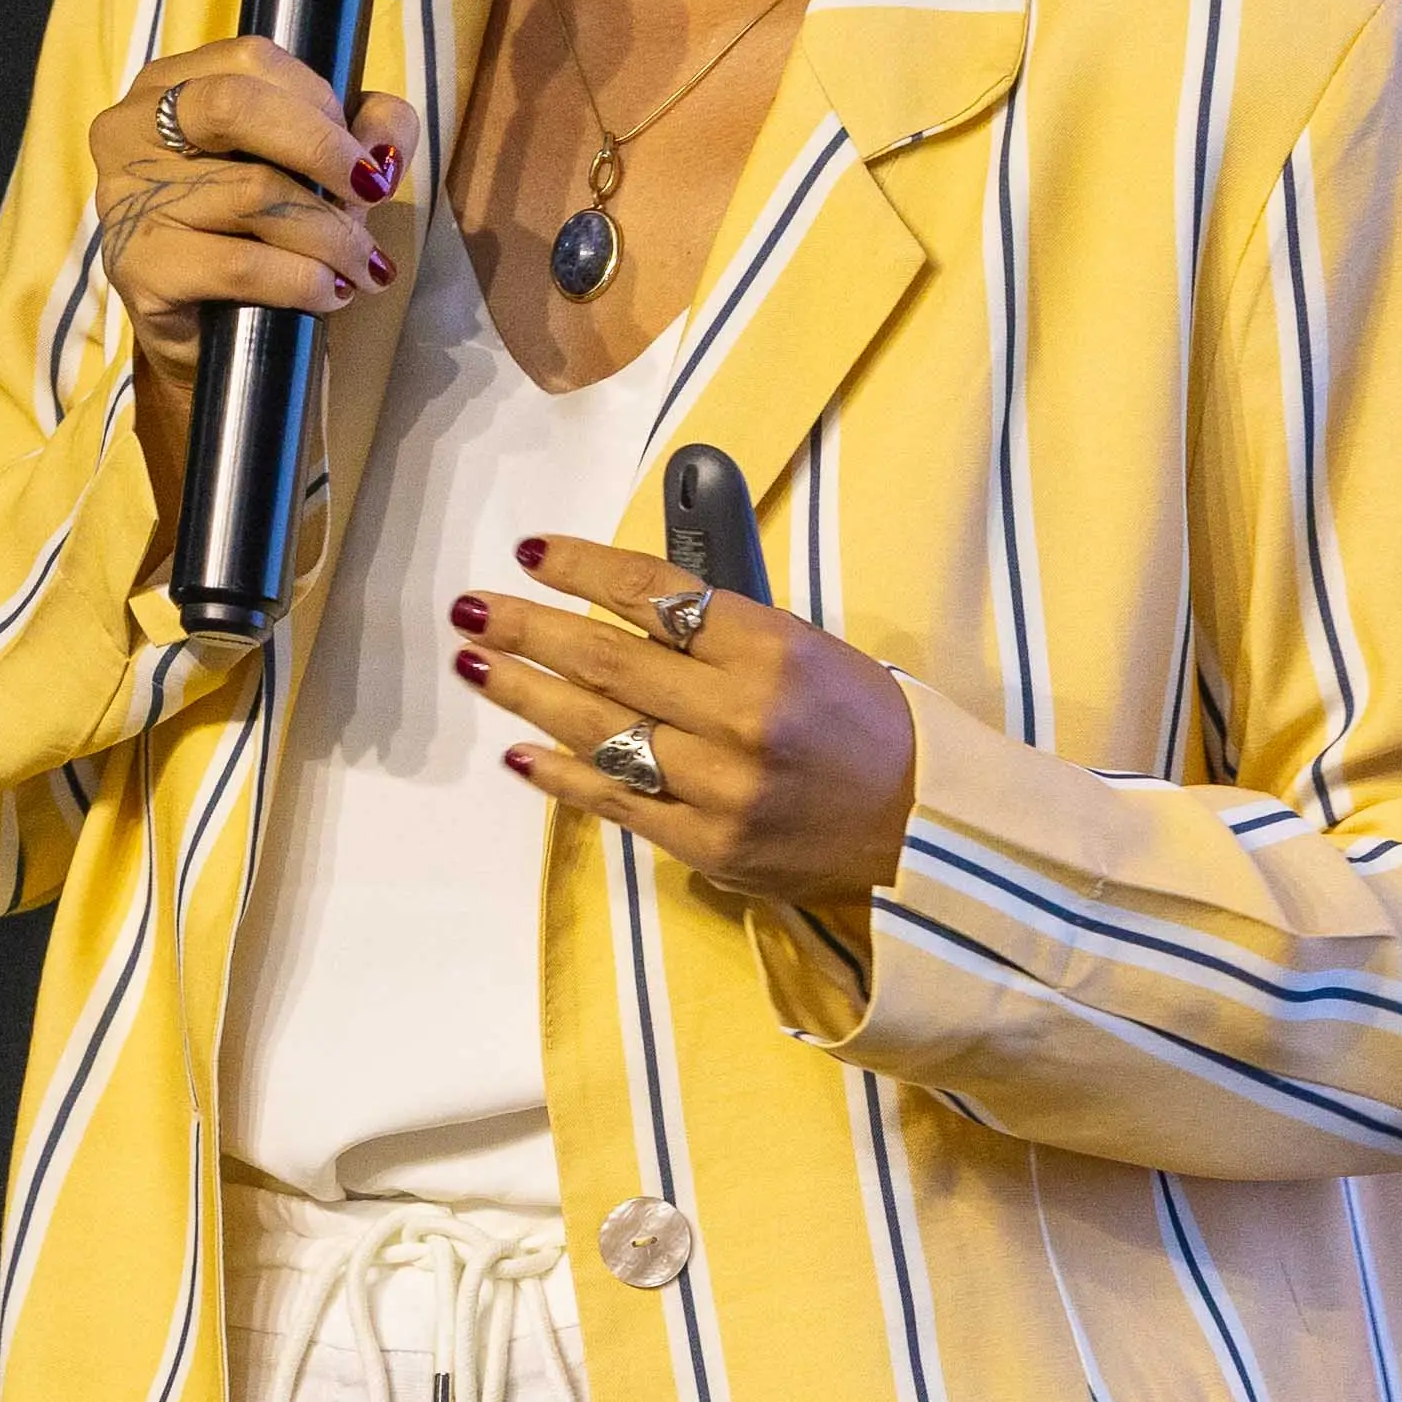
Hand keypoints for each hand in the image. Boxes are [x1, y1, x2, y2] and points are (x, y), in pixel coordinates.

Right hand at [84, 41, 410, 458]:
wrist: (213, 339)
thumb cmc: (261, 234)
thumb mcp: (318, 166)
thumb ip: (366, 127)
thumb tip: (385, 144)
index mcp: (166, 85)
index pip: (250, 59)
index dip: (319, 99)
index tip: (357, 151)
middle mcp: (130, 129)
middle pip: (237, 106)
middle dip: (323, 150)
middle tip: (371, 195)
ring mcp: (125, 198)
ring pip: (253, 193)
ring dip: (330, 233)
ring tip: (362, 264)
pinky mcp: (138, 267)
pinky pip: (242, 264)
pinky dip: (303, 280)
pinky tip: (329, 293)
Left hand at [453, 530, 915, 911]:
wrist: (930, 830)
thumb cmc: (868, 725)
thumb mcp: (809, 649)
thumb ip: (722, 628)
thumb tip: (623, 598)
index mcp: (774, 651)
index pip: (655, 596)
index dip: (584, 570)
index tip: (531, 553)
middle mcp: (741, 717)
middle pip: (608, 662)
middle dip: (530, 629)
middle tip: (472, 607)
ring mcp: (720, 789)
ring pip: (599, 732)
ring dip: (526, 694)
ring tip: (474, 663)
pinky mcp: (710, 849)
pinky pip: (617, 804)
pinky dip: (562, 775)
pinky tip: (518, 750)